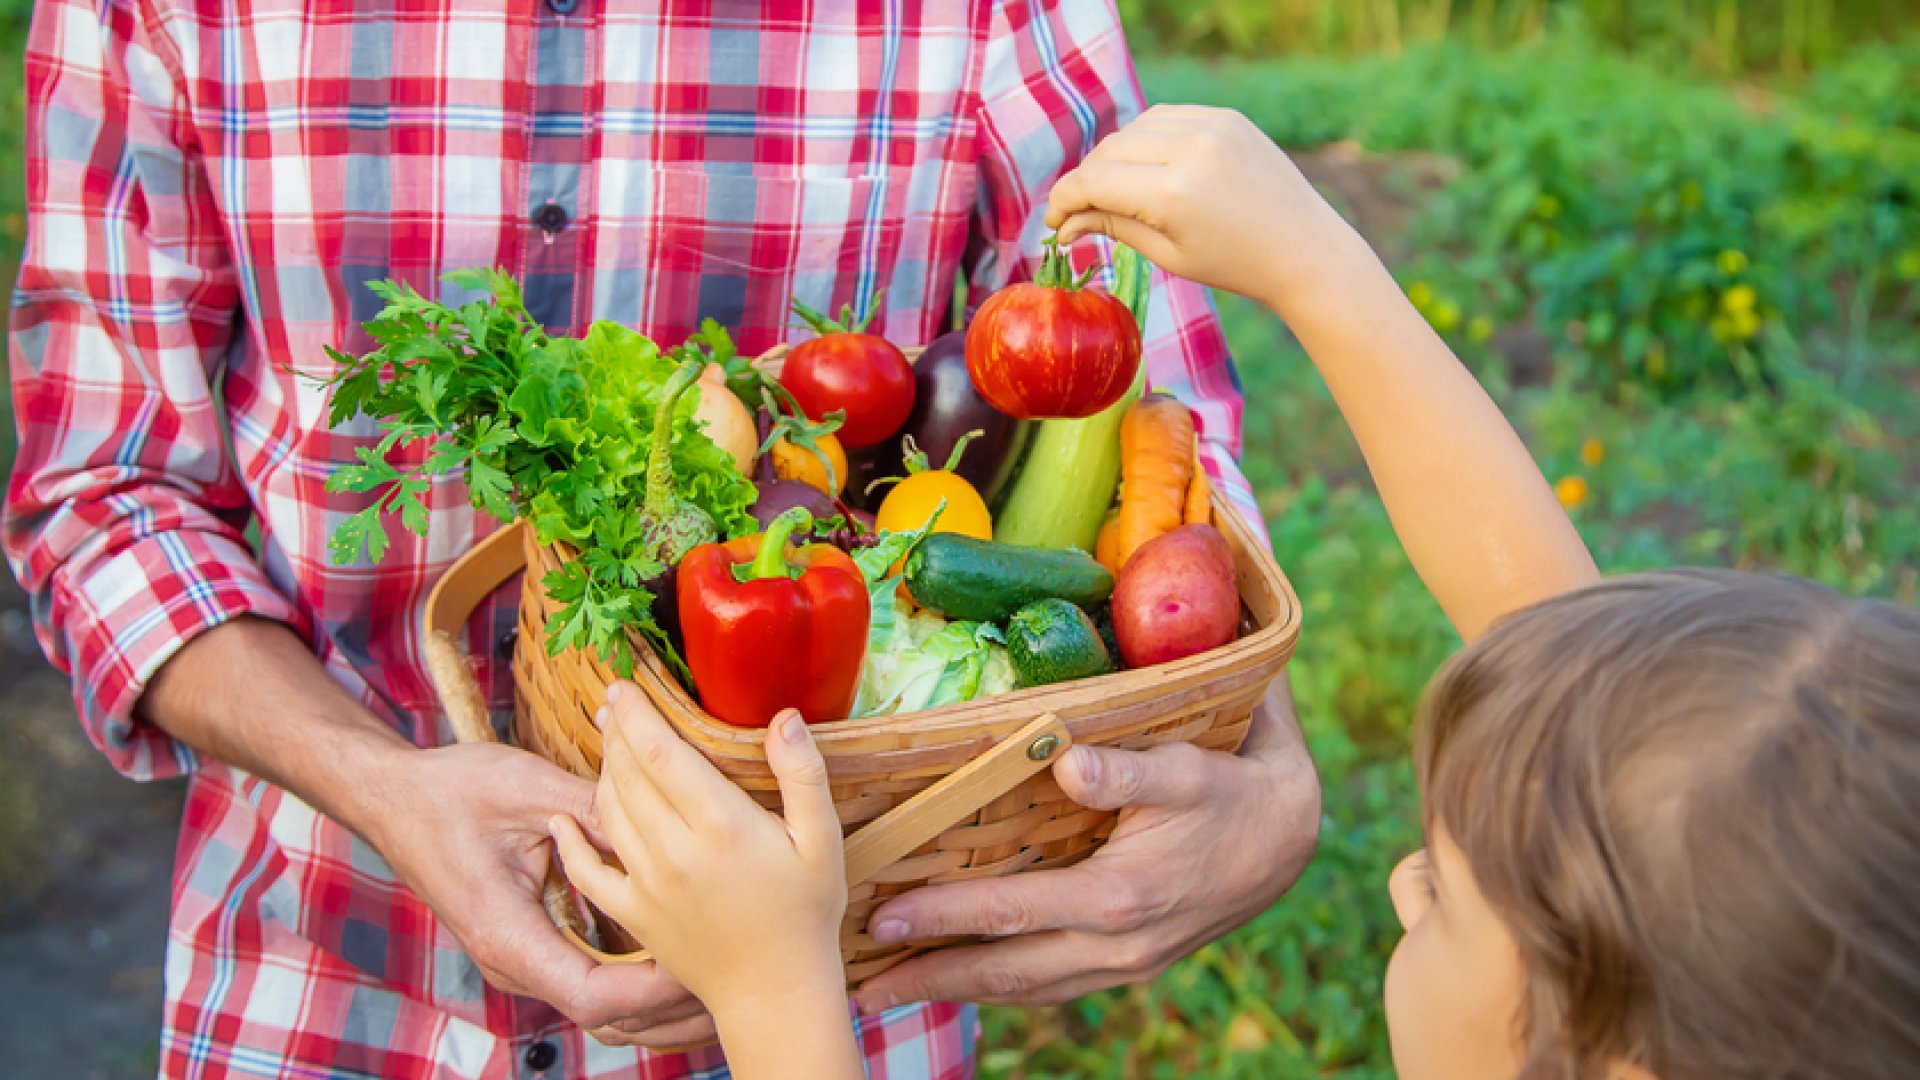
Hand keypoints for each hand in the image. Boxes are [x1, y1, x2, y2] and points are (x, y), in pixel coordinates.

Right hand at [359, 741, 712, 1047]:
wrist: (393, 798)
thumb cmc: (452, 791)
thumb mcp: (528, 790)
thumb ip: (594, 812)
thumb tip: (662, 824)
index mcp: (508, 935)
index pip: (594, 995)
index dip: (654, 990)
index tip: (704, 968)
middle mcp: (514, 961)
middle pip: (607, 1016)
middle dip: (669, 1010)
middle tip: (733, 987)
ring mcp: (521, 958)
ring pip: (602, 1007)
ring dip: (658, 1004)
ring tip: (720, 986)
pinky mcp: (530, 944)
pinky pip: (591, 979)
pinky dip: (635, 981)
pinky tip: (679, 962)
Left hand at [549, 685, 849, 1022]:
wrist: (775, 992)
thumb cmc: (806, 913)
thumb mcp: (823, 840)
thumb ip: (803, 774)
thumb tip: (784, 717)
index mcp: (721, 825)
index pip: (661, 752)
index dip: (637, 713)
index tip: (625, 685)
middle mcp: (674, 850)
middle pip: (627, 773)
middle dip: (616, 731)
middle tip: (611, 701)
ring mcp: (647, 884)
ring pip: (607, 810)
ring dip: (601, 770)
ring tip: (606, 742)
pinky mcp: (633, 913)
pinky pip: (588, 871)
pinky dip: (570, 842)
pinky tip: (560, 820)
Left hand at [849, 680, 1319, 1009]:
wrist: (1295, 836)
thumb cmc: (1235, 787)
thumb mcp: (1188, 767)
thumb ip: (1126, 768)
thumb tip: (1065, 762)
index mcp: (1119, 899)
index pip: (1009, 913)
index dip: (940, 918)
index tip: (877, 920)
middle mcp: (1117, 946)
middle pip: (1005, 973)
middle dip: (927, 979)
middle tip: (856, 985)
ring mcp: (1125, 962)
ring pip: (1026, 988)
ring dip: (956, 990)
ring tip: (892, 991)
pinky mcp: (1132, 961)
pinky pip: (1053, 984)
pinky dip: (1002, 985)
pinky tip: (966, 979)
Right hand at [1044, 104, 1356, 318]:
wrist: (1304, 248)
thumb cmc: (1235, 264)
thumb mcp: (1168, 254)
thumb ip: (1113, 228)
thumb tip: (1064, 225)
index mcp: (1175, 191)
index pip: (1094, 181)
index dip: (1064, 200)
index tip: (1053, 222)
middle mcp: (1191, 147)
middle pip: (1108, 151)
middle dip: (1086, 182)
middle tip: (1079, 213)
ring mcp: (1212, 125)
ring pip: (1133, 130)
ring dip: (1113, 159)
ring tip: (1116, 193)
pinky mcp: (1226, 116)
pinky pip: (1165, 118)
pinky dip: (1146, 139)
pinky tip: (1148, 168)